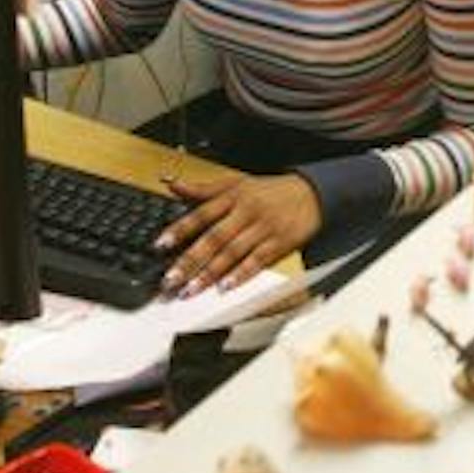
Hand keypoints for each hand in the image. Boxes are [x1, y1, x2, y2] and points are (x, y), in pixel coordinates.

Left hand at [156, 171, 322, 294]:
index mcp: (233, 196)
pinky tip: (226, 287)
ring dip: (210, 273)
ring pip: (233, 253)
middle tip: (170, 279)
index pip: (202, 213)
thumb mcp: (237, 182)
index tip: (161, 245)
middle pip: (214, 238)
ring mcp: (263, 228)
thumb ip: (204, 189)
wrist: (312, 193)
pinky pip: (257, 261)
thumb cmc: (271, 191)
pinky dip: (241, 275)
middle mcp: (246, 212)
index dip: (180, 230)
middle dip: (190, 260)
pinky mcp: (279, 243)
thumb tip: (172, 185)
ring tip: (191, 289)